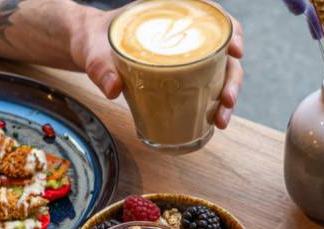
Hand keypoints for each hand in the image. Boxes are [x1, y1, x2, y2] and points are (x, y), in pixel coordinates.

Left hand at [70, 7, 244, 128]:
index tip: (235, 50)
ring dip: (225, 94)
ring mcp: (183, 55)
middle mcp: (183, 33)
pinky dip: (211, 103)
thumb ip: (99, 66)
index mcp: (170, 14)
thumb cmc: (94, 41)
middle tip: (227, 100)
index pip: (212, 16)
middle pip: (221, 49)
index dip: (231, 30)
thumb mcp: (93, 50)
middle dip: (232, 76)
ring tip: (221, 119)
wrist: (87, 50)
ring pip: (218, 70)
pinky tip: (213, 120)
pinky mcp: (178, 75)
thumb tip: (113, 89)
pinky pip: (203, 85)